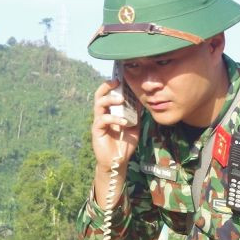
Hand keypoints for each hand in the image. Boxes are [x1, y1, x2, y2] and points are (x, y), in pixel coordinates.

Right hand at [90, 81, 139, 204]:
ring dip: (110, 99)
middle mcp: (102, 114)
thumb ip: (137, 114)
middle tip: (117, 82)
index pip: (108, 94)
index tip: (122, 78)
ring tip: (121, 100)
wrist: (118, 161)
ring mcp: (98, 122)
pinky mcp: (97, 131)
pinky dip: (114, 118)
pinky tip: (124, 122)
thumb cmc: (125, 143)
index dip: (113, 85)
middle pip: (99, 95)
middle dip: (106, 86)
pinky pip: (102, 120)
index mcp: (110, 111)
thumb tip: (143, 101)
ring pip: (99, 104)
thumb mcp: (135, 126)